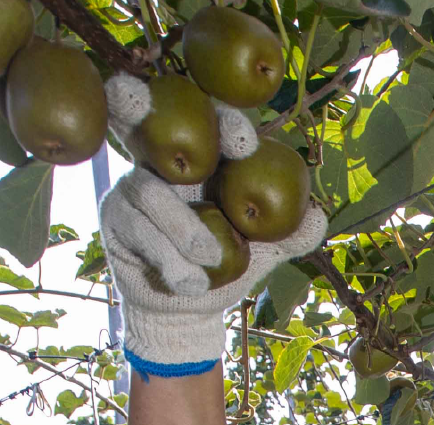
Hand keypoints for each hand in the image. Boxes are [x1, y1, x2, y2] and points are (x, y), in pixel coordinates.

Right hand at [100, 74, 326, 376]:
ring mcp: (134, 187)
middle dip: (138, 103)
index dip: (225, 122)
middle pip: (145, 120)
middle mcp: (162, 162)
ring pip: (151, 192)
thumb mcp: (262, 254)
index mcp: (204, 158)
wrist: (187, 314)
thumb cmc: (225, 271)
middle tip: (154, 110)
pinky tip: (188, 283)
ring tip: (211, 264)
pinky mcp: (115, 219)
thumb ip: (288, 235)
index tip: (245, 142)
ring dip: (183, 229)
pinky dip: (167, 258)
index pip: (210, 123)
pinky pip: (138, 230)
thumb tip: (318, 218)